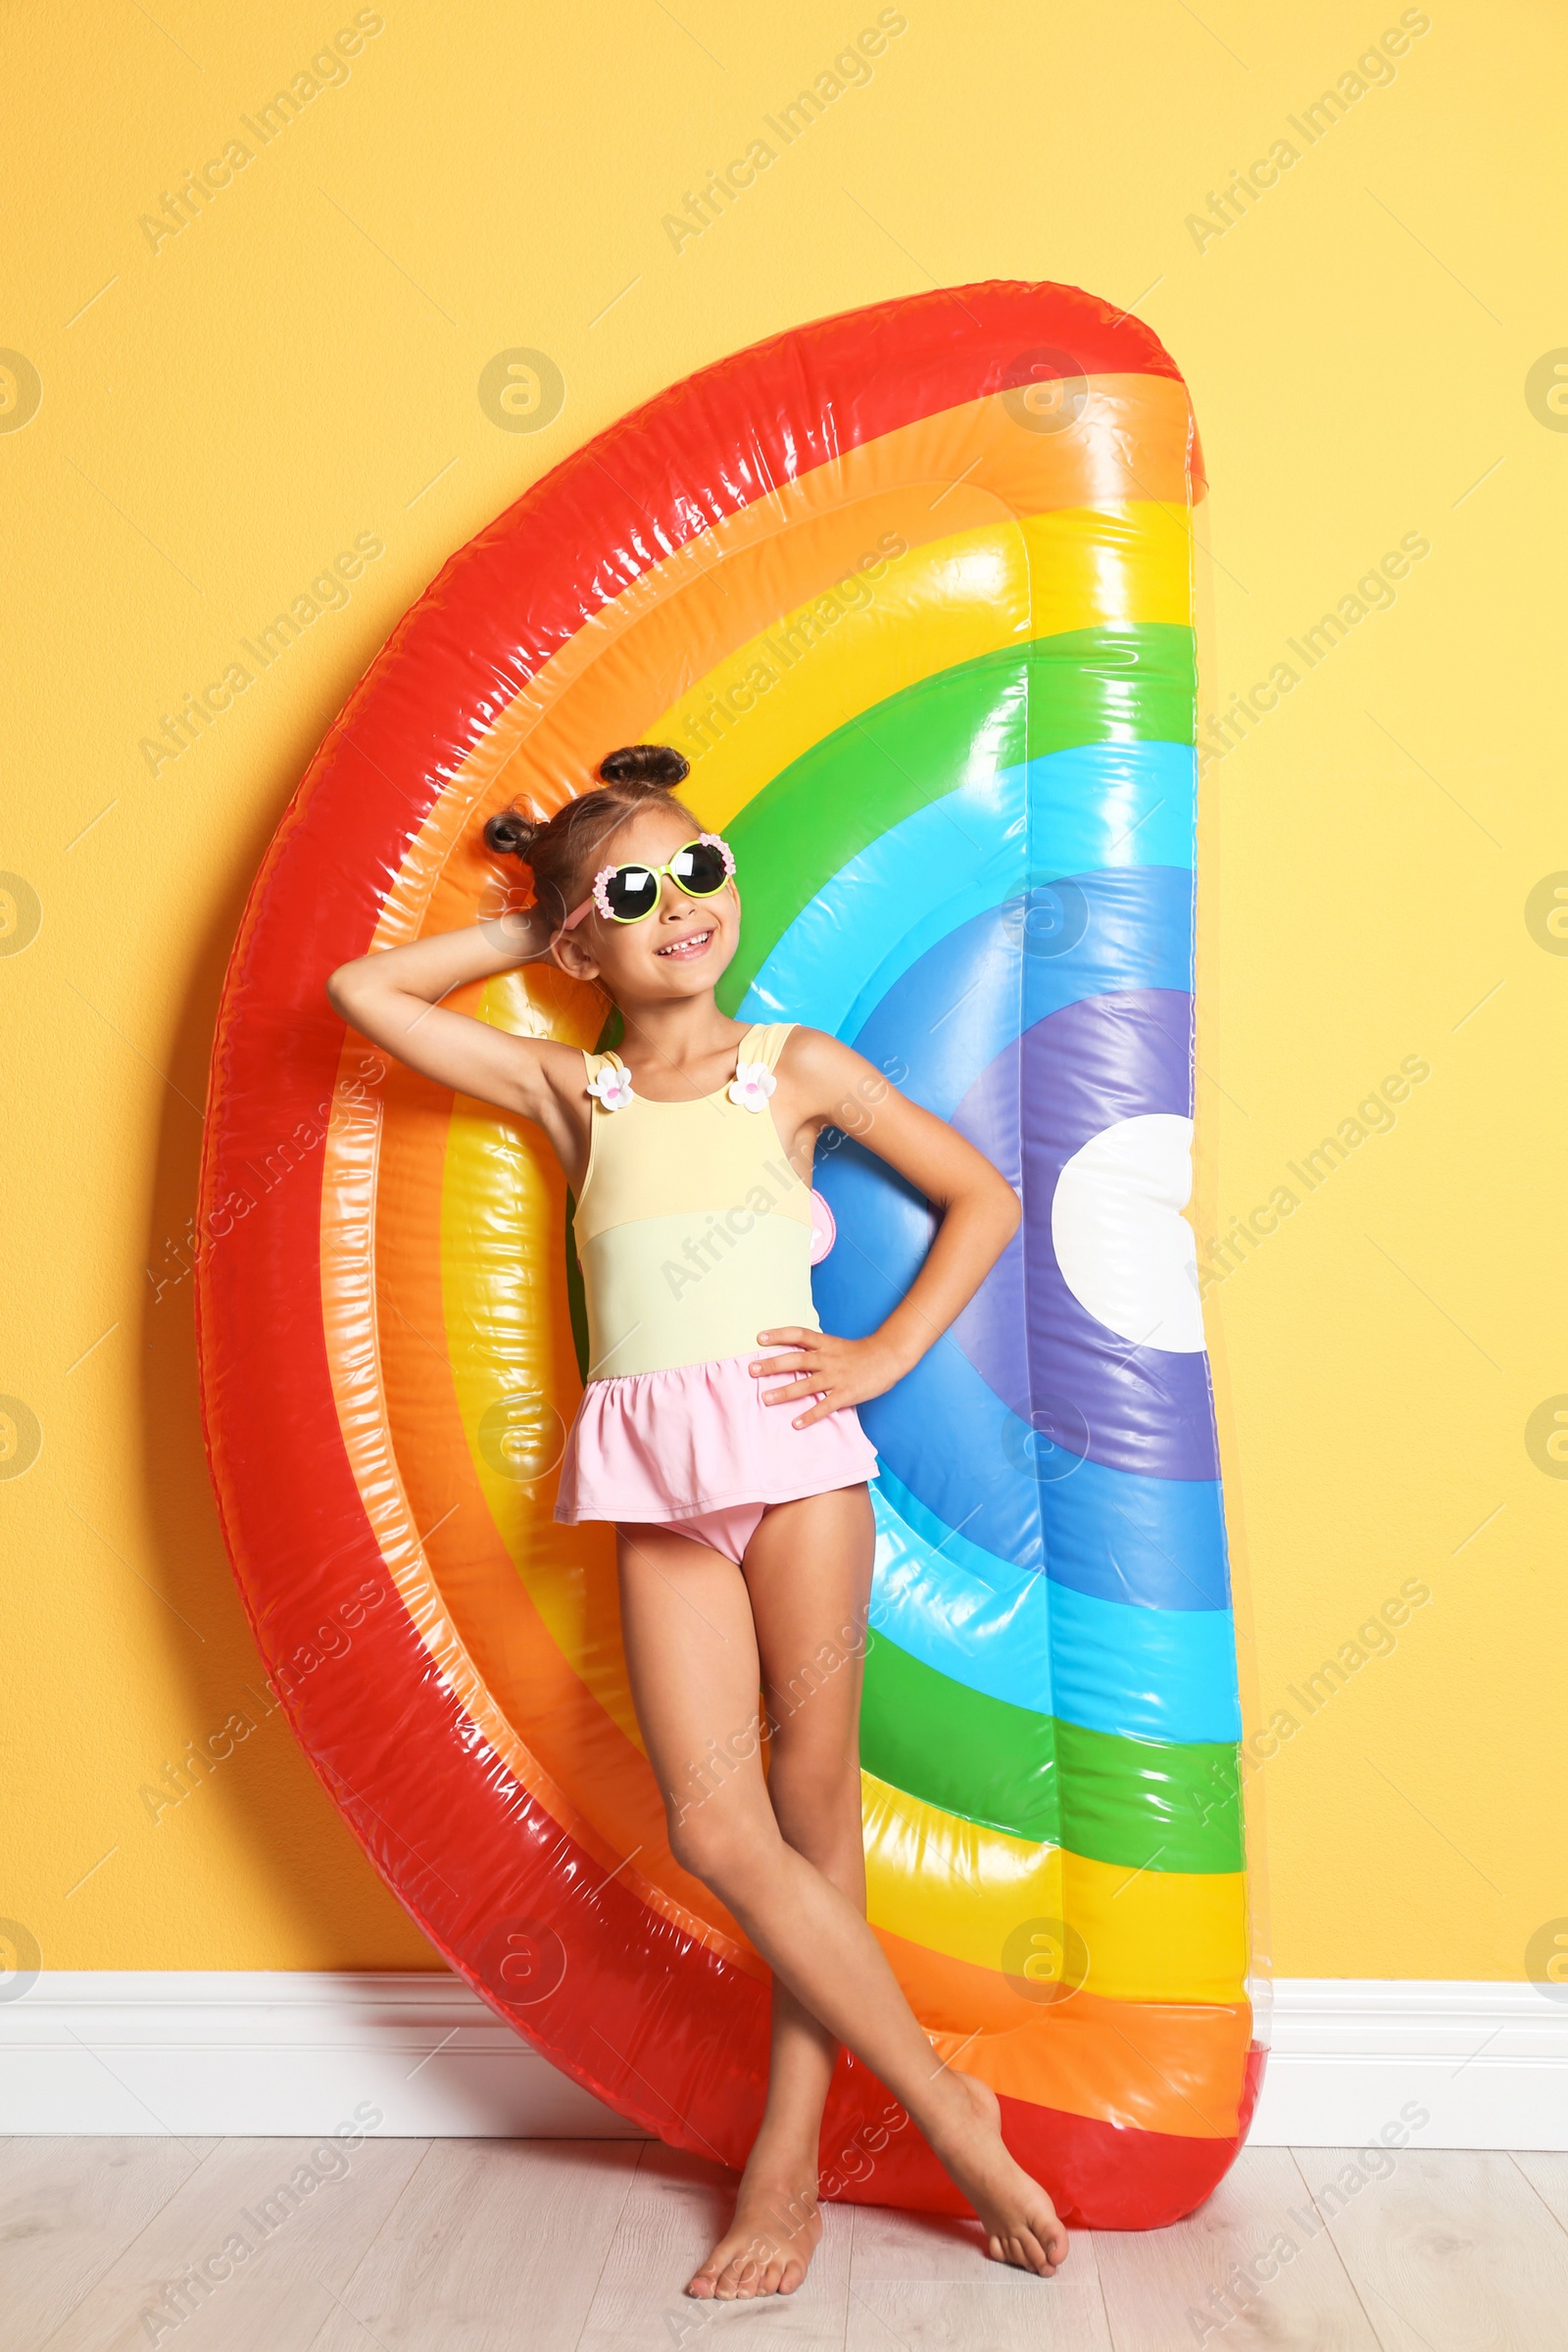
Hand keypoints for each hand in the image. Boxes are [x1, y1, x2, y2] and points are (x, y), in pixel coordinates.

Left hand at [748, 1327, 908, 1428]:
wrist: (889, 1358)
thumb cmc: (860, 1353)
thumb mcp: (836, 1345)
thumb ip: (816, 1349)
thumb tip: (790, 1354)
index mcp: (826, 1344)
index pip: (799, 1334)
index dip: (779, 1335)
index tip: (759, 1338)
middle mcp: (828, 1359)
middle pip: (797, 1359)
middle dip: (773, 1365)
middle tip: (752, 1370)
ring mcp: (837, 1377)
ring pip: (807, 1383)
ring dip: (785, 1391)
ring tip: (766, 1398)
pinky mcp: (846, 1394)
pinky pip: (825, 1406)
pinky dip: (811, 1415)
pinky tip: (796, 1424)